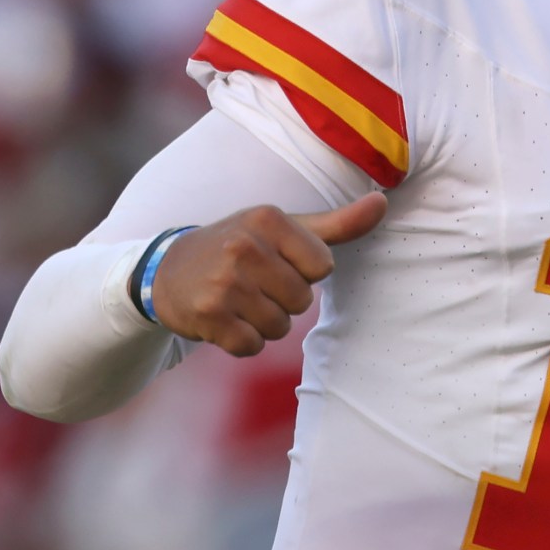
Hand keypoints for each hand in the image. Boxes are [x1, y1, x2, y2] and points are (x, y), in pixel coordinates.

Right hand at [150, 194, 386, 354]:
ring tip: (237, 301)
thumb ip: (337, 224)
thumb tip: (382, 203)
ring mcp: (223, 282)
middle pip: (302, 300)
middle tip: (252, 284)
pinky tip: (223, 320)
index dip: (304, 273)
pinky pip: (251, 347)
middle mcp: (244, 246)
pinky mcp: (207, 316)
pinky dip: (241, 342)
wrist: (167, 271)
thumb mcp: (284, 229)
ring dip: (262, 323)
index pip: (323, 266)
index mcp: (268, 219)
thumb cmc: (240, 248)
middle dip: (283, 300)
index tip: (276, 263)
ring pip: (279, 327)